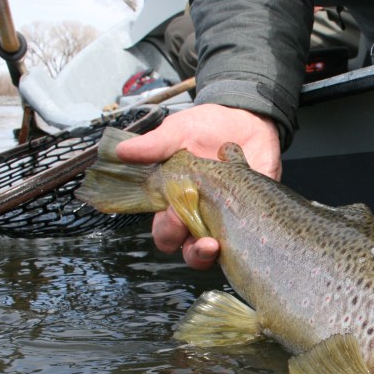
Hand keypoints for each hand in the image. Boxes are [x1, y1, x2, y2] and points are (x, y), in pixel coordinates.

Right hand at [116, 104, 280, 268]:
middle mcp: (198, 215)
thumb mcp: (180, 130)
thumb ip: (156, 144)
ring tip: (212, 244)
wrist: (249, 120)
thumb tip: (123, 151)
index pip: (162, 230)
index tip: (172, 211)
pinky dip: (241, 240)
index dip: (165, 228)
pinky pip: (245, 242)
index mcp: (175, 200)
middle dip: (185, 242)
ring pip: (210, 253)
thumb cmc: (209, 127)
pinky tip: (243, 224)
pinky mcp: (250, 217)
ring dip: (206, 254)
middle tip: (190, 221)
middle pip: (184, 246)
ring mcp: (224, 219)